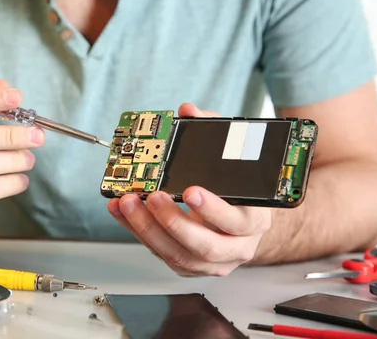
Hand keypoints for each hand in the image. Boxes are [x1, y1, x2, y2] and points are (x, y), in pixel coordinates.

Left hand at [106, 103, 271, 275]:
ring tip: (128, 203)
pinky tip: (123, 212)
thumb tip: (188, 111)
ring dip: (148, 229)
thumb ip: (212, 132)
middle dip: (172, 221)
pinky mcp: (189, 266)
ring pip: (179, 255)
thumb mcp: (234, 159)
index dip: (213, 209)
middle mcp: (237, 247)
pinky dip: (138, 231)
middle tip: (151, 197)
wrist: (242, 221)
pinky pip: (161, 253)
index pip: (237, 220)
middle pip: (205, 244)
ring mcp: (213, 262)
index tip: (190, 192)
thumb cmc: (237, 190)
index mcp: (253, 220)